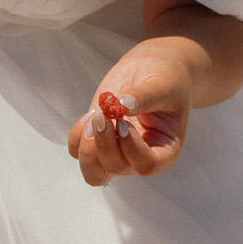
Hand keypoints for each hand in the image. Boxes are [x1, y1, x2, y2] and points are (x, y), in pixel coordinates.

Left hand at [66, 54, 193, 185]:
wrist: (149, 71)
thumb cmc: (165, 80)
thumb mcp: (163, 85)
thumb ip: (145, 96)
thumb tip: (121, 105)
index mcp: (165, 151)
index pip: (147, 165)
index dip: (131, 148)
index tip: (124, 122)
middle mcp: (139, 158)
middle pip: (116, 167)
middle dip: (104, 143)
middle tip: (102, 114)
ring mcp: (116, 153)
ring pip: (93, 172)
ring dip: (87, 148)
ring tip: (93, 118)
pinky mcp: (97, 142)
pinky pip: (77, 152)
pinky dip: (77, 136)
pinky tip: (89, 115)